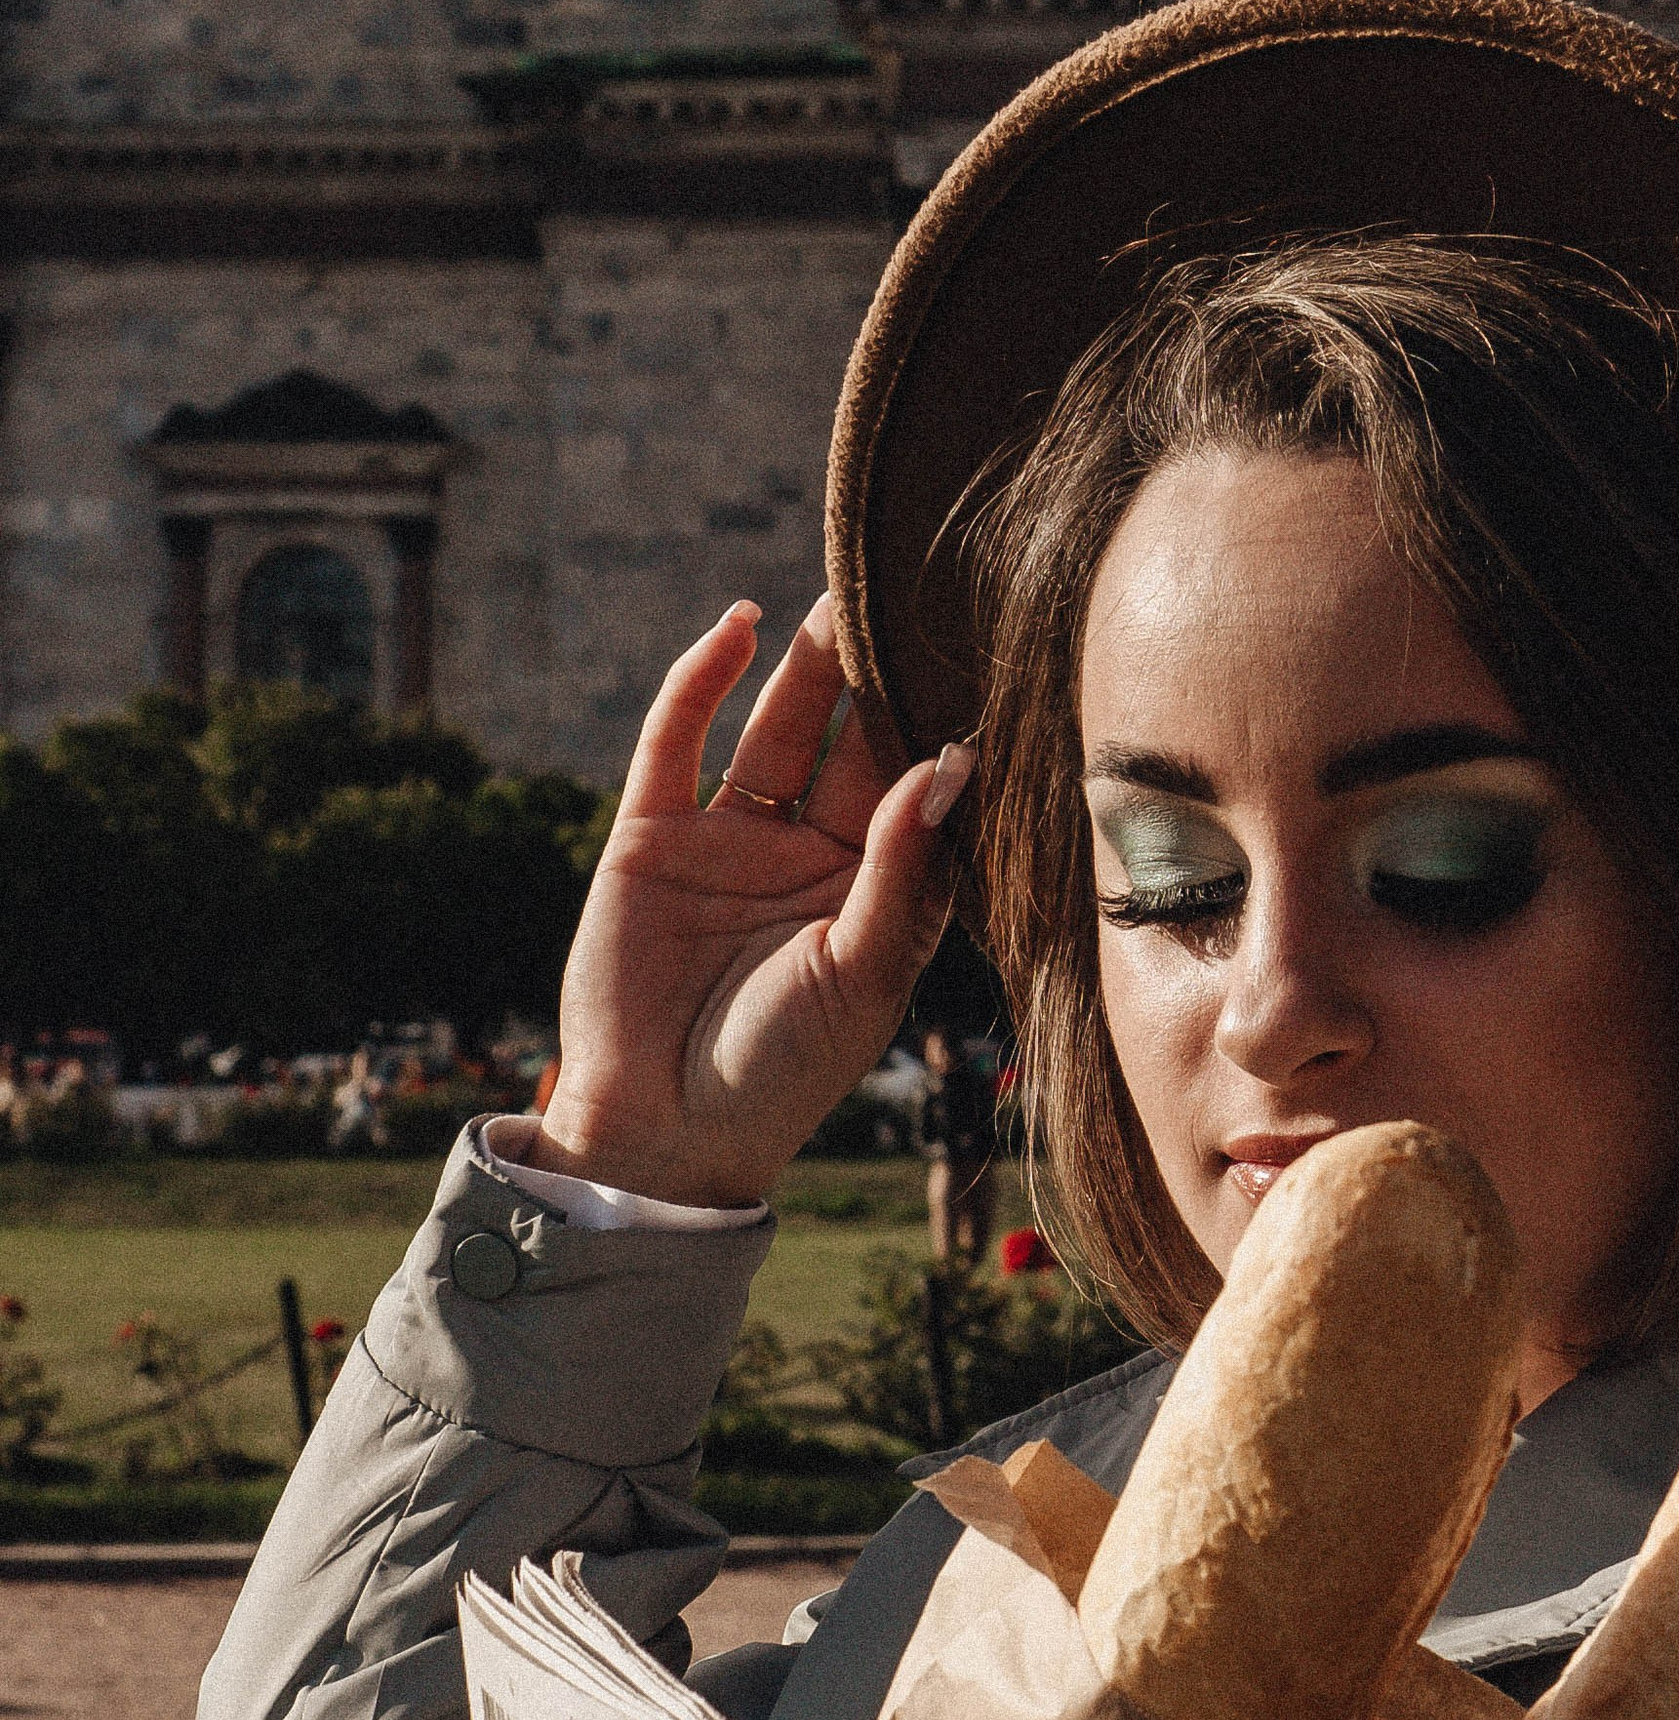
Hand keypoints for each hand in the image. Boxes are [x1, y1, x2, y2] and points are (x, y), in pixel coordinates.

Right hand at [526, 594, 972, 1207]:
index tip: (987, 655)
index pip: (914, 788)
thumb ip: (902, 867)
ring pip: (777, 727)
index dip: (941, 727)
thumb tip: (949, 764)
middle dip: (879, 672)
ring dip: (807, 661)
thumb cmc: (783, 1072)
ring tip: (844, 590)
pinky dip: (705, 680)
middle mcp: (805, 855)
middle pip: (849, 740)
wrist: (664, 1129)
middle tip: (916, 591)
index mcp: (871, 890)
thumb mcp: (862, 972)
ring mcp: (727, 840)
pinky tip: (742, 627)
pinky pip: (677, 739)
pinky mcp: (651, 835)